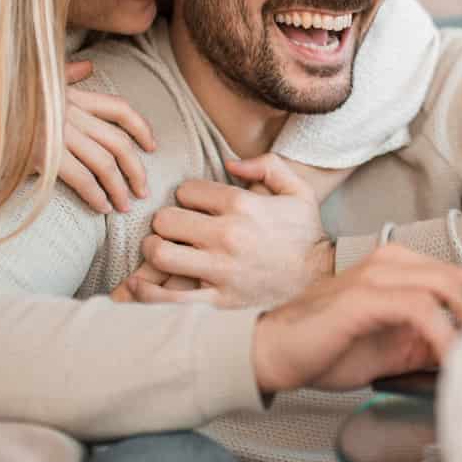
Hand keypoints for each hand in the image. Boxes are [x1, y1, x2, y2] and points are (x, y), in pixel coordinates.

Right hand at [45, 61, 156, 213]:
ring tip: (124, 205)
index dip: (141, 128)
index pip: (119, 108)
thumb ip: (64, 77)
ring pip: (104, 163)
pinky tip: (102, 207)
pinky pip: (81, 178)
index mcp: (70, 97)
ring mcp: (56, 133)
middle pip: (118, 142)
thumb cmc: (2, 103)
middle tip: (142, 191)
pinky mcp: (43, 155)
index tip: (153, 147)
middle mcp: (68, 113)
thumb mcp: (34, 84)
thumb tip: (87, 66)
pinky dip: (96, 195)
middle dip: (136, 169)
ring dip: (119, 188)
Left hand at [132, 154, 334, 307]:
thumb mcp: (297, 190)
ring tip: (163, 249)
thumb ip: (267, 165)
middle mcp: (227, 235)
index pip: (186, 191)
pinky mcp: (217, 299)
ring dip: (156, 249)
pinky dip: (148, 291)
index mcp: (242, 205)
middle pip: (166, 219)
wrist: (321, 281)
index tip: (196, 206)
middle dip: (166, 221)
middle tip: (175, 227)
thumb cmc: (305, 234)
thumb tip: (230, 162)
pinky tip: (140, 283)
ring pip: (160, 253)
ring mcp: (220, 269)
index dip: (187, 196)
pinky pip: (169, 297)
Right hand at [252, 244, 461, 393]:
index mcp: (402, 267)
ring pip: (447, 287)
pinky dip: (444, 335)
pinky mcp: (364, 297)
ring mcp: (377, 276)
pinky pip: (419, 309)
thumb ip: (431, 343)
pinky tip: (455, 362)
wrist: (273, 353)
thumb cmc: (330, 349)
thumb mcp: (394, 348)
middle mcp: (393, 262)